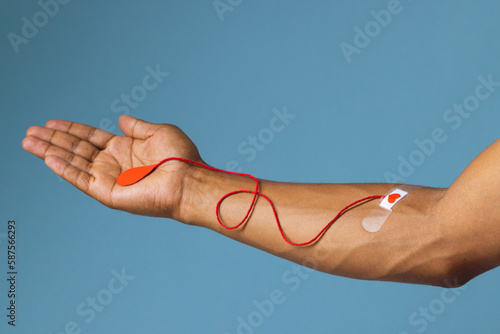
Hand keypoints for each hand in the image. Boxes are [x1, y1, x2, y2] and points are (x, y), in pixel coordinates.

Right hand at [21, 115, 202, 217]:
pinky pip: (81, 180)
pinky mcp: (109, 194)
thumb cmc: (181, 157)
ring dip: (50, 152)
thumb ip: (137, 126)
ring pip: (73, 163)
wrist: (189, 180)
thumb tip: (121, 119)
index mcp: (125, 149)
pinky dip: (64, 169)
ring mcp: (110, 179)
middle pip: (76, 149)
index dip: (71, 130)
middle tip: (30, 132)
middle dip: (53, 140)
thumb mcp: (158, 132)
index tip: (50, 122)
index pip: (90, 138)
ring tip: (28, 142)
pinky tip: (48, 158)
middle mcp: (114, 164)